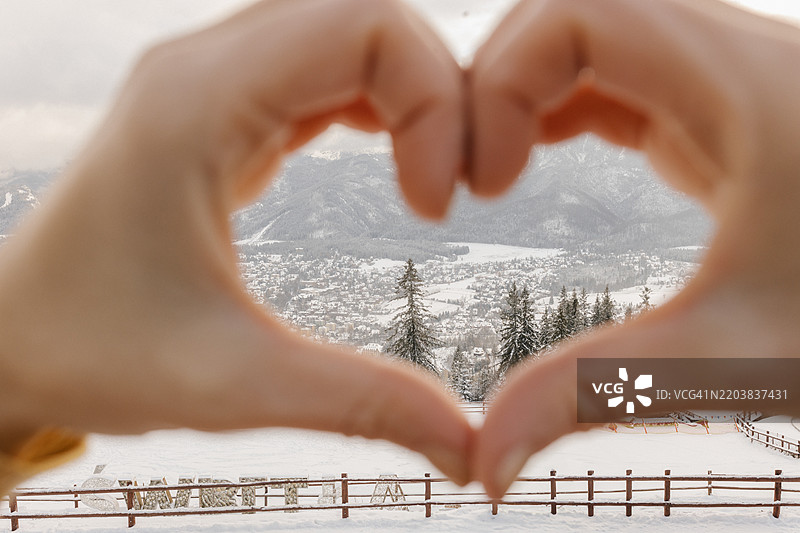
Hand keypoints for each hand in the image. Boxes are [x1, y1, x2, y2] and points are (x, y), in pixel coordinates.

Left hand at [0, 0, 471, 483]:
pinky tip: (392, 156)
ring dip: (410, 93)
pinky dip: (376, 102)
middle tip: (455, 182)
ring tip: (431, 175)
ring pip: (346, 32)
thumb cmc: (90, 350)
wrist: (11, 340)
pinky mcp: (221, 109)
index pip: (367, 26)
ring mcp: (210, 82)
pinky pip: (320, 69)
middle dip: (437, 89)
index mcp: (198, 102)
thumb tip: (467, 442)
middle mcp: (203, 68)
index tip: (437, 208)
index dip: (436, 103)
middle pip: (365, 14)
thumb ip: (363, 403)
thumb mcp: (233, 383)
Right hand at [469, 0, 799, 496]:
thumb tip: (485, 463)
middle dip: (499, 83)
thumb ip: (596, 396)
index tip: (486, 185)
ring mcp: (725, 76)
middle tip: (477, 179)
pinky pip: (616, 73)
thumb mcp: (736, 356)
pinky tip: (540, 158)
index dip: (498, 83)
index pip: (575, 13)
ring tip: (496, 174)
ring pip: (591, 36)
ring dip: (526, 92)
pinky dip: (559, 105)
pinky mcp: (718, 109)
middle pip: (570, 9)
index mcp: (740, 84)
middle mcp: (732, 56)